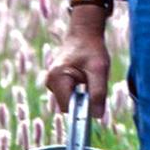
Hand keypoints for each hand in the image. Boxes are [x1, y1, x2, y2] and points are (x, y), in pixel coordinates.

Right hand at [43, 4, 112, 118]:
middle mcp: (50, 82)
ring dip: (82, 96)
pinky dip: (79, 92)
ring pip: (70, 102)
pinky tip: (85, 78)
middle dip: (84, 101)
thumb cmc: (92, 49)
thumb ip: (98, 93)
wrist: (84, 34)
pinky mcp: (56, 83)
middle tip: (94, 84)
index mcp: (57, 78)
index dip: (83, 110)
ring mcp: (51, 83)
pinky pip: (69, 96)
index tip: (96, 104)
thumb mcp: (99, 70)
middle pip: (69, 106)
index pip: (69, 108)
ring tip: (89, 78)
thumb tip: (96, 116)